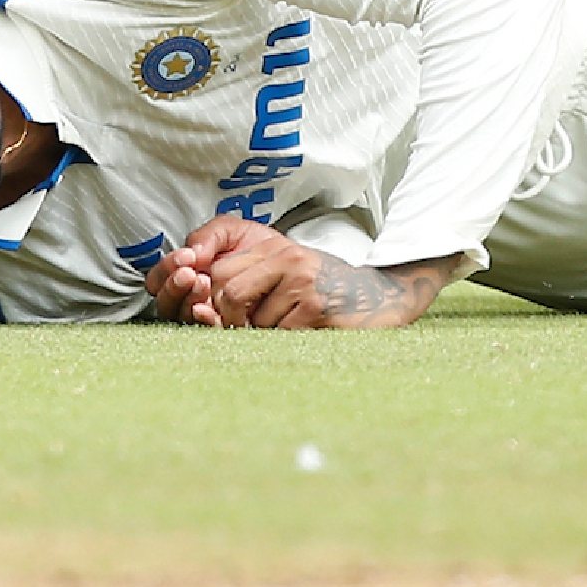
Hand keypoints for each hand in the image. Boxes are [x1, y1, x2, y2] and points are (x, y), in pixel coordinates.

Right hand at [147, 215, 279, 324]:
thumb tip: (192, 253)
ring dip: (188, 300)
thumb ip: (208, 235)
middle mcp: (191, 297)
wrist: (291, 264)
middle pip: (166, 301)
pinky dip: (205, 320)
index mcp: (187, 273)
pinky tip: (208, 309)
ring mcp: (207, 315)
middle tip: (189, 273)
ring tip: (202, 283)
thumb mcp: (231, 231)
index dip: (166, 269)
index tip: (185, 257)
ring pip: (182, 316)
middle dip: (174, 286)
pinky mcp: (226, 329)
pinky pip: (207, 330)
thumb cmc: (258, 247)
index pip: (160, 277)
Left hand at [204, 232, 459, 328]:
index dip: (215, 299)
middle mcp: (286, 258)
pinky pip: (280, 333)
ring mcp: (302, 281)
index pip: (219, 272)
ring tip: (291, 324)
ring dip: (266, 332)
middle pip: (229, 294)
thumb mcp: (289, 269)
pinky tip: (308, 329)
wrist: (381, 295)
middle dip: (232, 319)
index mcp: (274, 247)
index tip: (230, 313)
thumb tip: (206, 305)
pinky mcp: (316, 306)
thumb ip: (252, 277)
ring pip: (255, 320)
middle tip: (251, 328)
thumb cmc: (327, 289)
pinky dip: (288, 339)